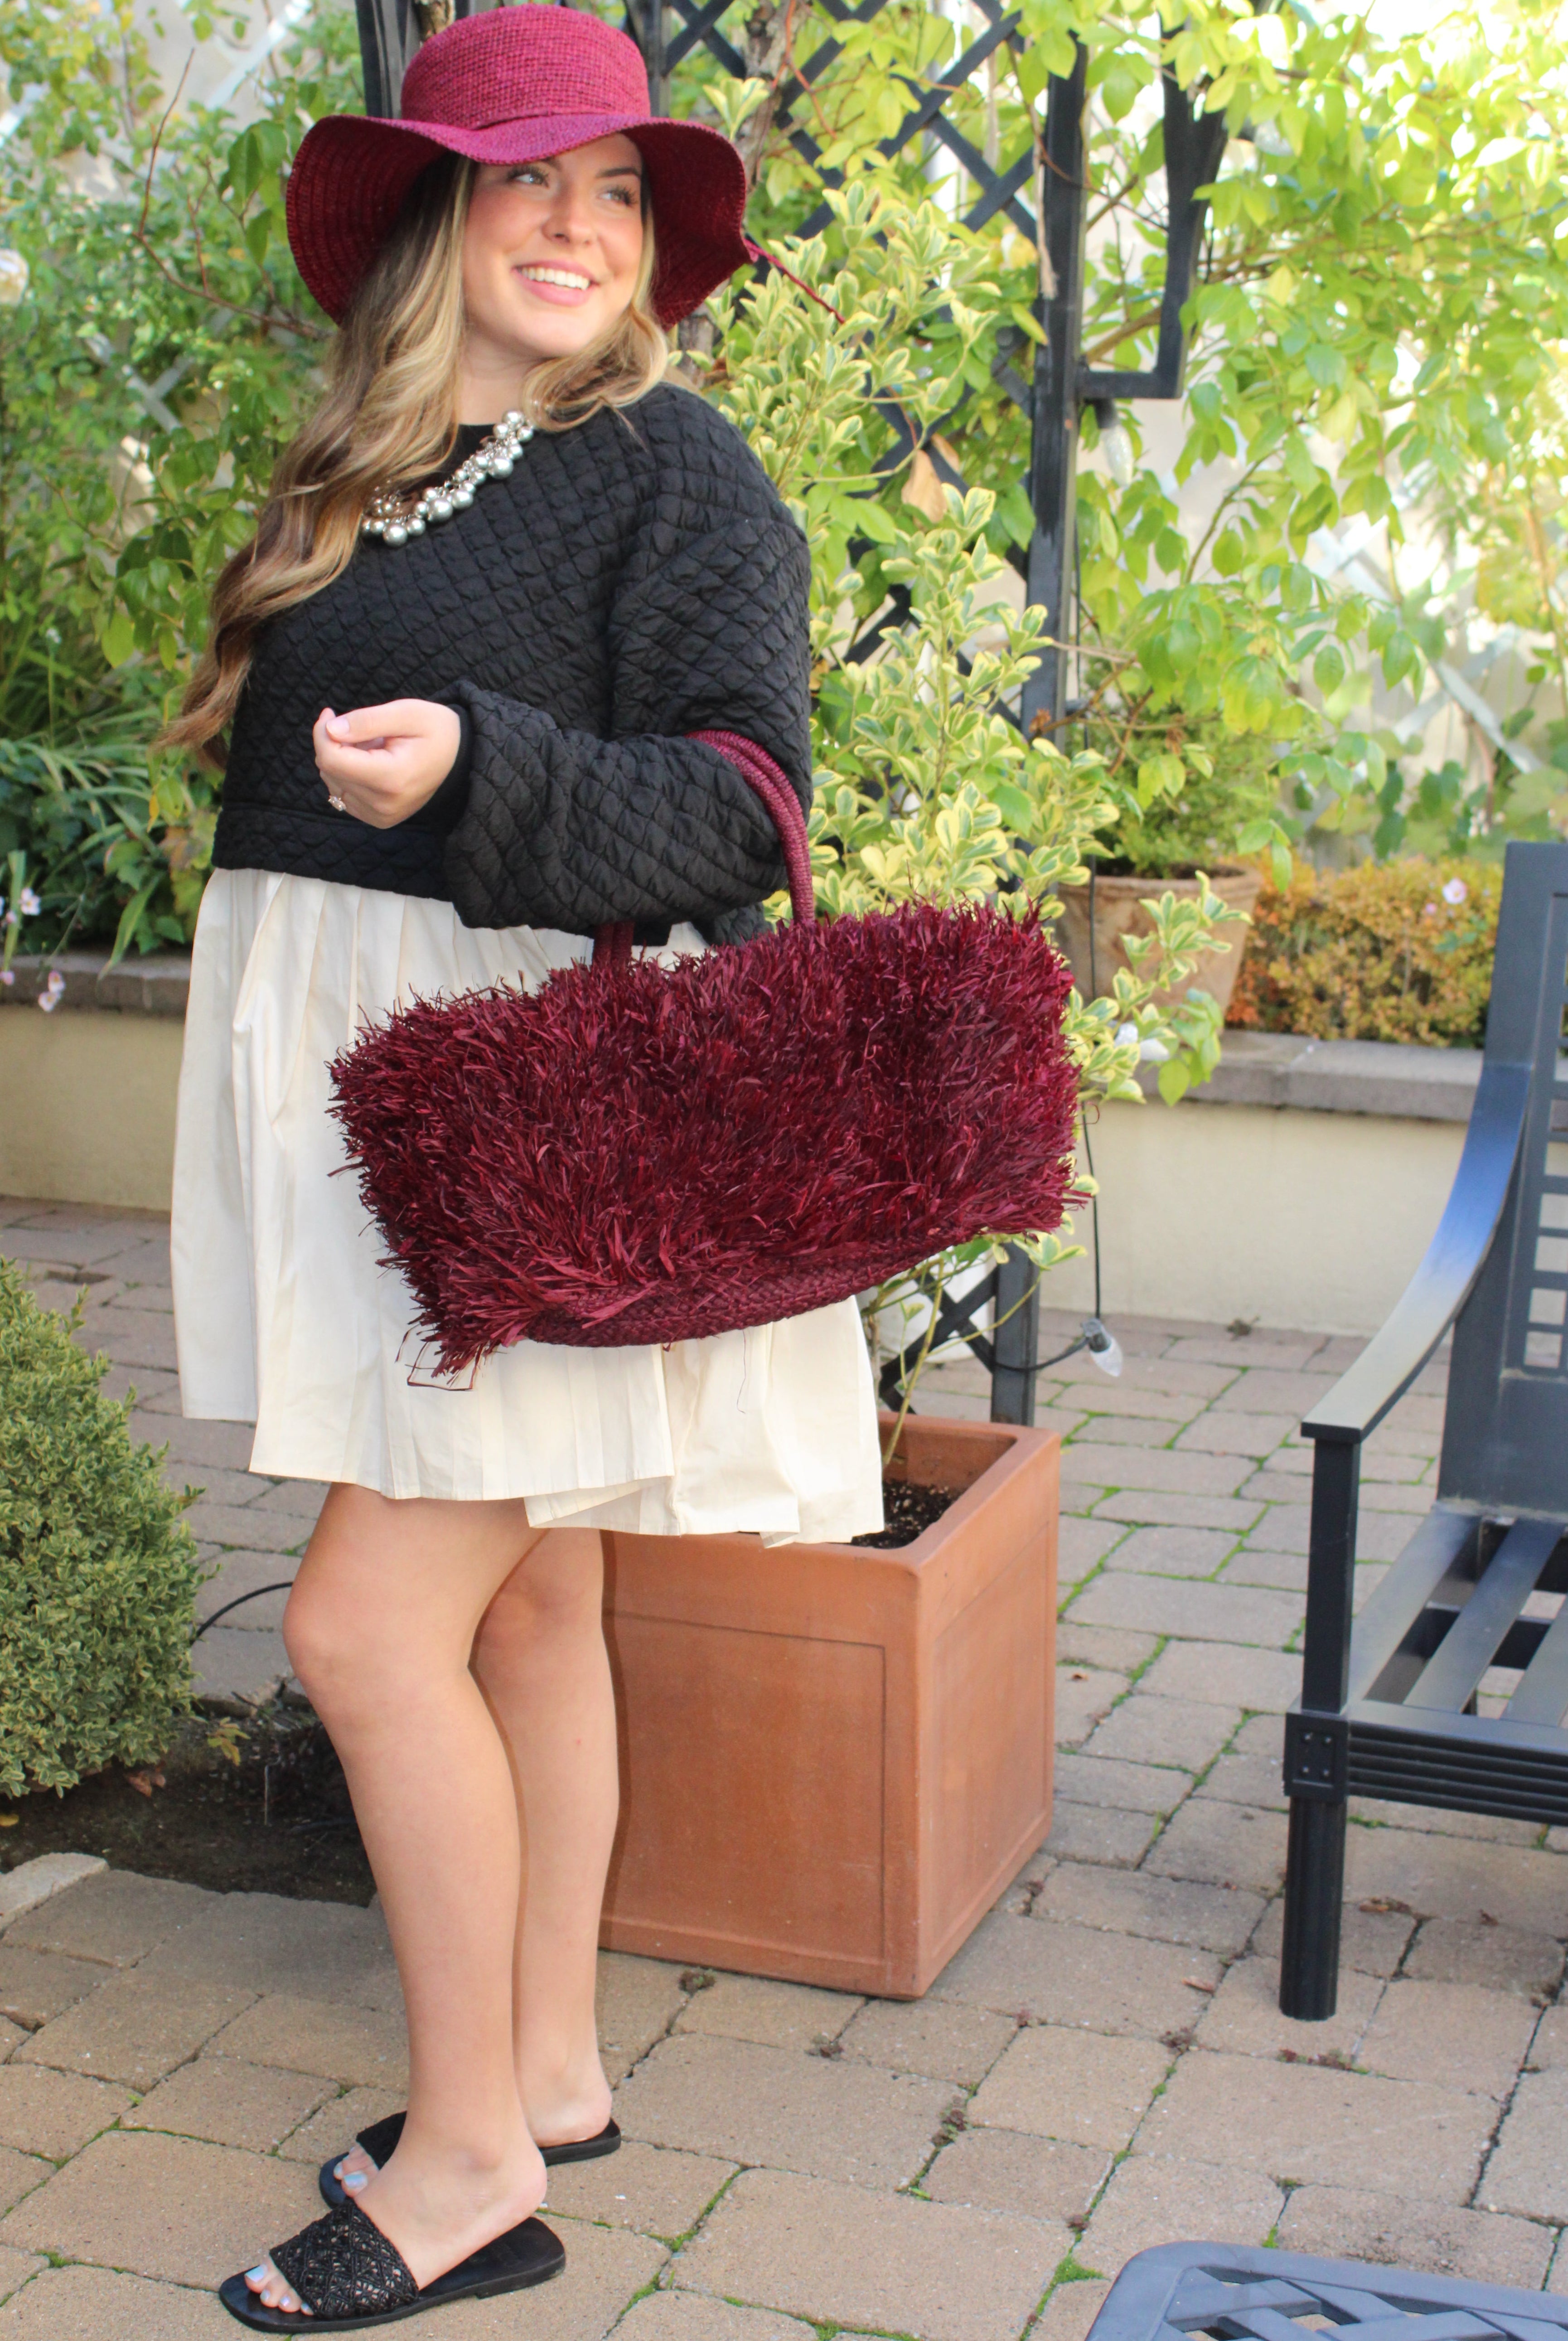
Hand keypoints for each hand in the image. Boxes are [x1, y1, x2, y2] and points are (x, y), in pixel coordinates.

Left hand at [313, 700, 461, 828]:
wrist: (460, 759)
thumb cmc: (436, 731)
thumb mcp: (406, 713)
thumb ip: (367, 720)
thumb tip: (331, 730)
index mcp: (391, 778)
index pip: (332, 759)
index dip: (322, 732)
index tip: (330, 712)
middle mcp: (383, 805)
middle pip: (329, 771)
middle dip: (334, 743)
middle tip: (360, 727)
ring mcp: (381, 816)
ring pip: (333, 783)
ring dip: (342, 759)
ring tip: (371, 746)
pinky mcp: (379, 819)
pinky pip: (344, 795)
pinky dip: (348, 775)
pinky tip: (370, 763)